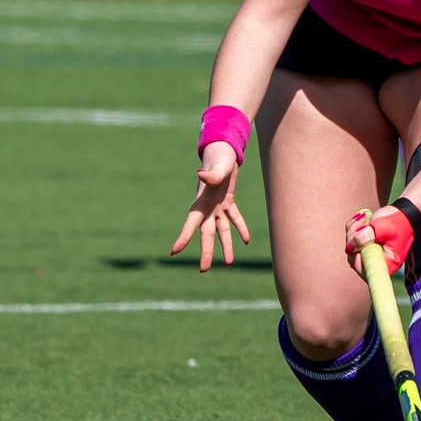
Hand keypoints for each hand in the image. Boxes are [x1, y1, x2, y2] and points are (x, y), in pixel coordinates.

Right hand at [170, 142, 250, 270]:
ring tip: (228, 264)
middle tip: (203, 270)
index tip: (174, 251)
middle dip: (205, 251)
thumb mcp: (217, 167)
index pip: (190, 224)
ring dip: (225, 245)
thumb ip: (211, 175)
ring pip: (221, 230)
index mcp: (201, 201)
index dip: (183, 237)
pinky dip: (239, 228)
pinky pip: (234, 218)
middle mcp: (207, 207)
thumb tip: (201, 174)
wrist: (223, 150)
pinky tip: (246, 241)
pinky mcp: (227, 201)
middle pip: (205, 234)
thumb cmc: (219, 157)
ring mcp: (217, 205)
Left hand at [345, 206, 412, 276]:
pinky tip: (362, 220)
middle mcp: (379, 262)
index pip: (367, 272)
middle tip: (361, 224)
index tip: (358, 245)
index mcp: (388, 263)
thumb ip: (367, 236)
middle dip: (352, 240)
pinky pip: (352, 242)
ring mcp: (371, 255)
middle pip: (355, 259)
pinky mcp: (366, 248)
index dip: (357, 260)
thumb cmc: (396, 220)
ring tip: (363, 219)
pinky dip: (353, 230)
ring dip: (352, 232)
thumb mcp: (383, 226)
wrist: (402, 212)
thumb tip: (350, 247)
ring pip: (351, 249)